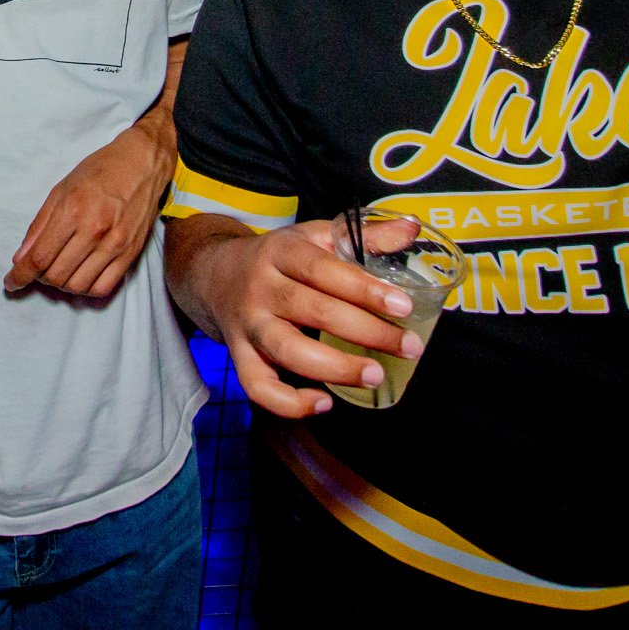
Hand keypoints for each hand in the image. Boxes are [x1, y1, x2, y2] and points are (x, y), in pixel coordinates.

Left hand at [5, 124, 170, 297]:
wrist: (142, 163)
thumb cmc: (99, 171)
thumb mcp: (61, 190)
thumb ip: (39, 226)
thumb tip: (21, 257)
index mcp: (72, 210)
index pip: (39, 257)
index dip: (20, 275)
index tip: (11, 282)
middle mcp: (94, 230)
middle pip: (56, 275)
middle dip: (39, 278)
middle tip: (38, 269)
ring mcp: (115, 244)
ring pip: (78, 286)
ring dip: (61, 285)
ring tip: (59, 270)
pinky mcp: (130, 253)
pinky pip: (103, 287)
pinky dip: (85, 289)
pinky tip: (79, 276)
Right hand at [188, 222, 425, 417]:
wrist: (217, 275)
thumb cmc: (281, 258)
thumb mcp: (316, 236)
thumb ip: (365, 236)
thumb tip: (411, 227)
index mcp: (282, 252)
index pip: (323, 270)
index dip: (365, 289)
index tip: (404, 307)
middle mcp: (261, 288)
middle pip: (313, 311)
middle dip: (366, 332)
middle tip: (408, 347)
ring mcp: (248, 324)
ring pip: (287, 350)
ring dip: (334, 368)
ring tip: (375, 375)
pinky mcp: (239, 356)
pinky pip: (258, 386)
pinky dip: (289, 402)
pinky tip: (324, 402)